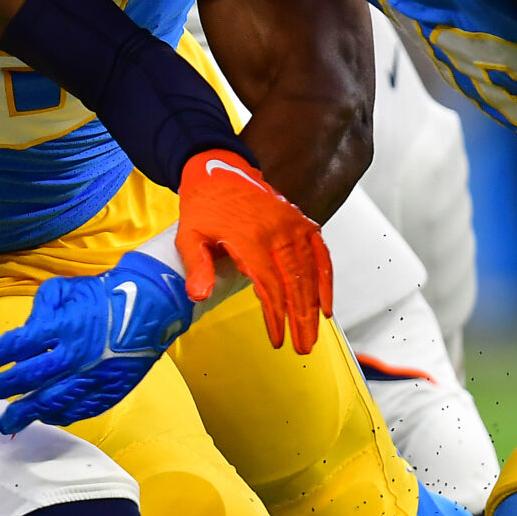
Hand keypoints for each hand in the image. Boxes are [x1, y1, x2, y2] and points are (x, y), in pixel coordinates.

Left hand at [0, 251, 191, 433]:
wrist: (151, 307)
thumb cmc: (103, 295)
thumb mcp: (65, 290)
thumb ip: (38, 311)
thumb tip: (24, 335)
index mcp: (61, 326)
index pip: (13, 347)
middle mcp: (75, 355)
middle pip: (26, 380)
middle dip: (0, 390)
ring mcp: (92, 377)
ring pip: (49, 403)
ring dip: (23, 414)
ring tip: (6, 422)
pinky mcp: (109, 391)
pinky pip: (77, 411)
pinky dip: (56, 416)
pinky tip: (43, 417)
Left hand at [174, 148, 331, 352]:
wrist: (219, 169)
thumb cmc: (204, 204)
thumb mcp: (189, 235)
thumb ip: (196, 266)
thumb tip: (199, 296)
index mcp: (251, 237)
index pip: (270, 286)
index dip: (276, 316)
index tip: (277, 339)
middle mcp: (278, 231)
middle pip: (296, 283)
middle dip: (301, 319)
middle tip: (303, 346)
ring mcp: (293, 225)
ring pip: (311, 272)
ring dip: (315, 306)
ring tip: (314, 334)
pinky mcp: (301, 222)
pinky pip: (320, 254)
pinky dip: (326, 281)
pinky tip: (327, 305)